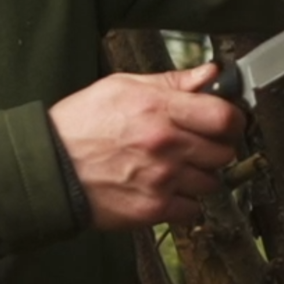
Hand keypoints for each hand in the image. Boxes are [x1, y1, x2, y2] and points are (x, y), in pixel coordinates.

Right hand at [48, 66, 244, 229]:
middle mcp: (166, 145)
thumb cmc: (80, 124)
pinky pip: (194, 209)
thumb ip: (172, 82)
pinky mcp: (154, 208)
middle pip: (224, 151)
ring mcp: (162, 179)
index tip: (227, 121)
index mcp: (160, 109)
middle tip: (197, 144)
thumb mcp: (121, 86)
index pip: (225, 117)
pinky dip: (186, 201)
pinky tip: (167, 188)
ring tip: (177, 167)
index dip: (233, 119)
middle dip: (215, 147)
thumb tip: (209, 74)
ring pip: (212, 182)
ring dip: (200, 175)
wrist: (50, 167)